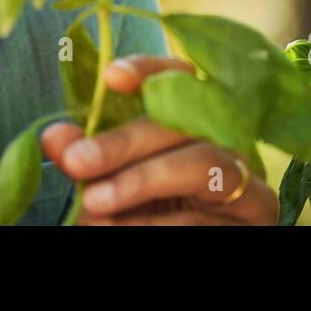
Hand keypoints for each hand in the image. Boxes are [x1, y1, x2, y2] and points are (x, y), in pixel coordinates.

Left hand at [39, 55, 279, 224]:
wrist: (181, 240)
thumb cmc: (149, 208)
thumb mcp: (116, 178)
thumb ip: (90, 157)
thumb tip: (53, 138)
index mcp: (195, 117)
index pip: (182, 75)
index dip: (149, 70)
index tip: (111, 77)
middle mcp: (229, 137)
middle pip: (184, 121)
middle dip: (124, 141)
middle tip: (76, 161)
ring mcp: (248, 176)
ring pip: (200, 165)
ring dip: (140, 182)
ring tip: (93, 202)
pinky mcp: (257, 215)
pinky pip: (205, 215)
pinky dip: (158, 222)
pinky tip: (121, 228)